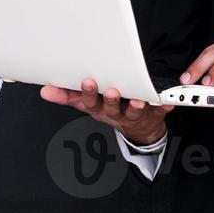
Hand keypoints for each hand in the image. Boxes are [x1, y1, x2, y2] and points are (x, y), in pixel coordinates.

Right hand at [39, 78, 173, 145]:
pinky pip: (159, 111)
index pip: (89, 102)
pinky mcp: (152, 115)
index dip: (88, 93)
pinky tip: (168, 102)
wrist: (139, 130)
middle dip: (110, 100)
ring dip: (136, 106)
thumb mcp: (87, 104)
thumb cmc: (110, 110)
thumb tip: (45, 91)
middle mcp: (115, 113)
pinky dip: (165, 106)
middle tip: (111, 91)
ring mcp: (133, 115)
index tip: (87, 81)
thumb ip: (66, 96)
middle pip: (111, 107)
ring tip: (138, 100)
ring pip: (134, 112)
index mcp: (98, 108)